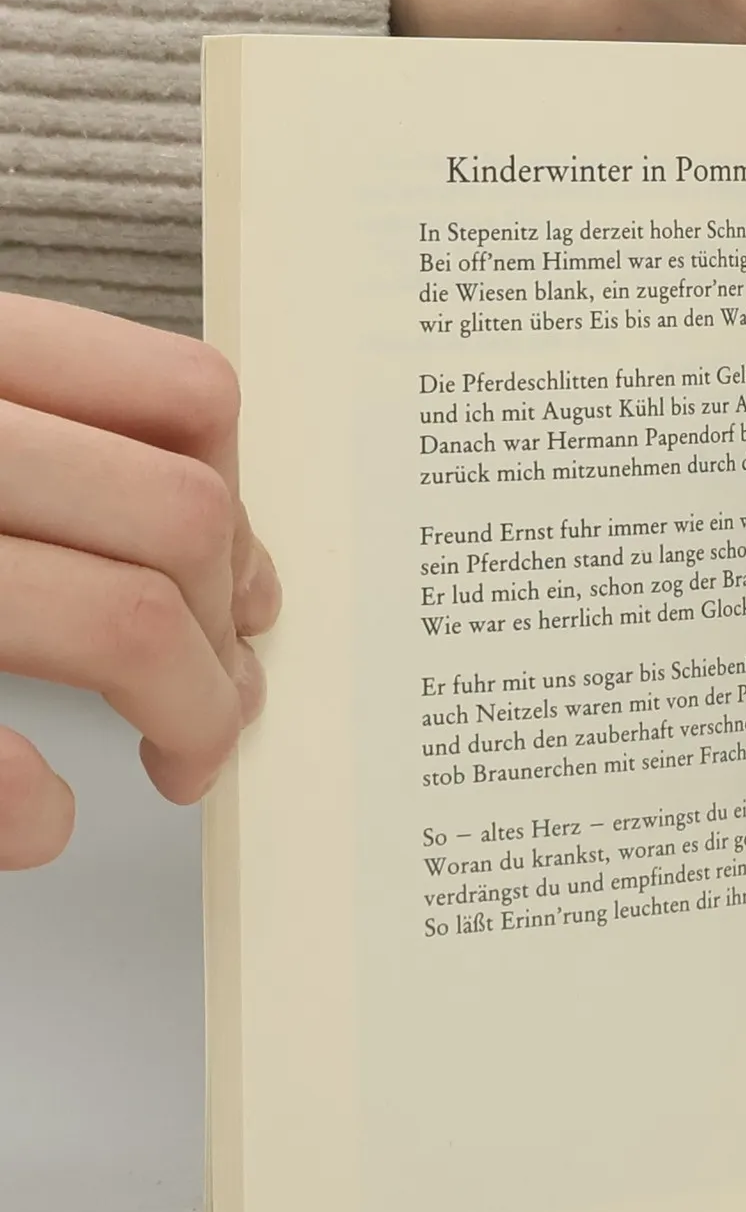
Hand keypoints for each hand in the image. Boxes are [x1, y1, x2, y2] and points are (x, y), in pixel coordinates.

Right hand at [0, 294, 277, 867]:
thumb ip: (74, 464)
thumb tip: (244, 580)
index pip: (188, 396)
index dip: (249, 509)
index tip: (251, 594)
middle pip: (181, 517)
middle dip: (230, 632)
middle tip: (227, 704)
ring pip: (125, 621)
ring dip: (187, 714)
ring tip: (181, 758)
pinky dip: (28, 808)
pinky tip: (42, 815)